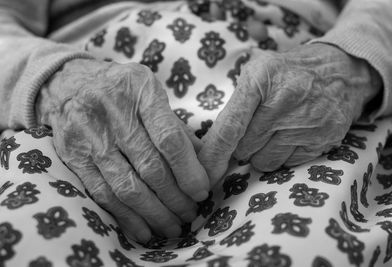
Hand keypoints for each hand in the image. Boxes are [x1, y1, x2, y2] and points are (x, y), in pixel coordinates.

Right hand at [36, 59, 209, 241]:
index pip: (169, 139)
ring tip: (173, 226)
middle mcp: (113, 113)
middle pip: (150, 167)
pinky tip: (144, 229)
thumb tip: (205, 162)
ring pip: (127, 186)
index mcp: (140, 91)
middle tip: (191, 212)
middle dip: (175, 198)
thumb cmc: (121, 89)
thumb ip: (177, 127)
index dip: (188, 170)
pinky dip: (126, 217)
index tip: (202, 191)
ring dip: (154, 213)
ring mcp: (90, 137)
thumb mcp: (152, 93)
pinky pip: (103, 194)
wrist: (68, 83)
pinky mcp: (74, 157)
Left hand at [199, 44, 380, 184]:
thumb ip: (234, 106)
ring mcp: (306, 122)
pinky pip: (288, 164)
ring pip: (264, 162)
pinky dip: (285, 155)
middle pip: (244, 149)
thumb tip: (211, 149)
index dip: (213, 154)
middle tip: (256, 129)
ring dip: (263, 153)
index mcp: (260, 79)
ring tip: (276, 131)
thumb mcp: (257, 72)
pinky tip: (294, 135)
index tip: (203, 172)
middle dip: (243, 145)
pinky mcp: (324, 139)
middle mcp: (284, 101)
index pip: (229, 128)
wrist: (341, 69)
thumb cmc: (288, 72)